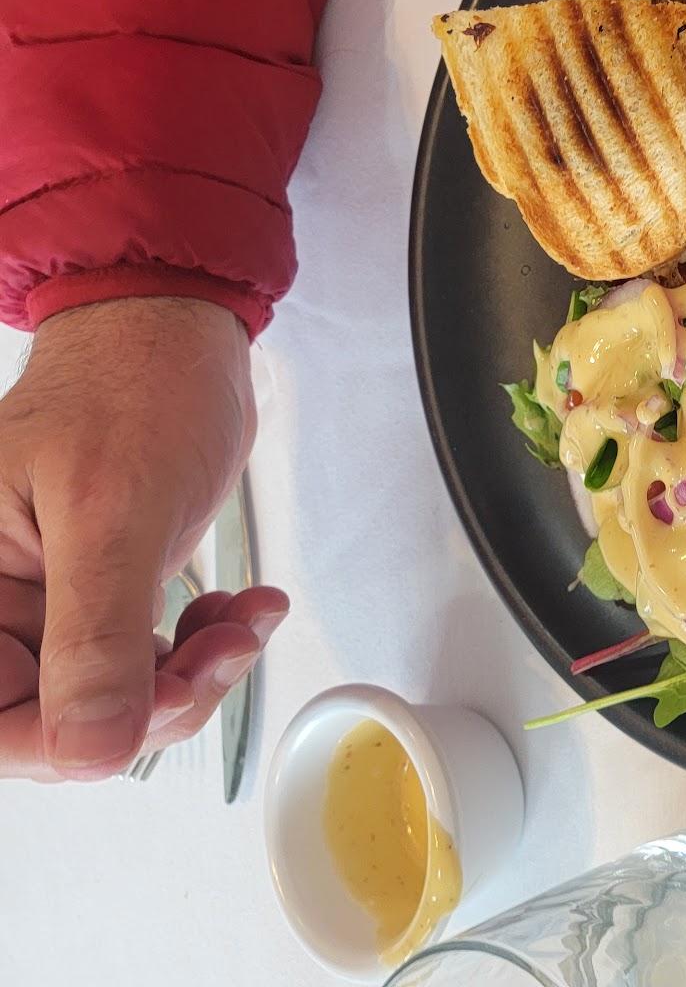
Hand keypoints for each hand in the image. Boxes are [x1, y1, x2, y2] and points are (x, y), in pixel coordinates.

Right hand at [0, 297, 288, 780]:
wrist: (177, 334)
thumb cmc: (130, 387)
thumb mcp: (110, 513)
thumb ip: (94, 637)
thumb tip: (90, 748)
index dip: (70, 739)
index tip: (154, 708)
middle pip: (56, 725)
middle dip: (153, 703)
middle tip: (218, 655)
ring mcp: (47, 608)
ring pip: (112, 703)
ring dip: (192, 676)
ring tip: (241, 623)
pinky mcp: (101, 599)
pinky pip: (146, 664)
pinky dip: (205, 649)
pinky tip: (242, 611)